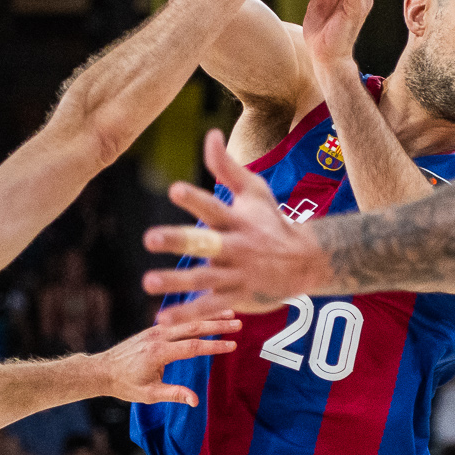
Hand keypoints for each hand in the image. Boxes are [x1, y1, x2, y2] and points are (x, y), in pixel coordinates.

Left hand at [88, 312, 240, 405]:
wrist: (102, 370)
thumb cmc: (125, 385)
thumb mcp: (149, 394)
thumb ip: (174, 395)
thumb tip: (195, 401)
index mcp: (158, 353)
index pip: (192, 347)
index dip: (214, 346)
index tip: (232, 345)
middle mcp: (158, 337)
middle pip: (193, 327)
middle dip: (217, 324)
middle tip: (238, 323)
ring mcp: (155, 331)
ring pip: (186, 322)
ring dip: (208, 317)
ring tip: (229, 314)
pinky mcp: (153, 330)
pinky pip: (178, 322)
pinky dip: (195, 318)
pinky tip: (207, 316)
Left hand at [139, 131, 335, 313]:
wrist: (306, 261)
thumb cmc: (272, 221)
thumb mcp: (254, 192)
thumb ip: (227, 167)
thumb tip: (210, 134)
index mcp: (237, 220)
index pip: (213, 207)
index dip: (195, 199)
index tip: (174, 190)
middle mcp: (236, 247)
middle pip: (205, 243)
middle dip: (179, 240)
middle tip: (150, 238)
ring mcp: (236, 274)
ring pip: (203, 279)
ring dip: (175, 282)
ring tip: (148, 281)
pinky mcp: (236, 297)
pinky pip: (208, 307)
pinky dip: (186, 315)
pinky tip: (161, 320)